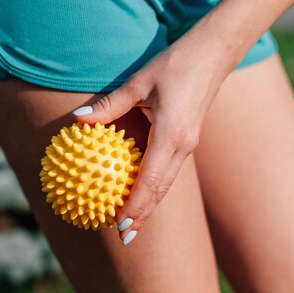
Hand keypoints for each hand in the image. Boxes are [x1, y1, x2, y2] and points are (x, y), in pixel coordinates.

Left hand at [72, 31, 233, 244]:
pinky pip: (168, 171)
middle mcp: (183, 146)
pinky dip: (154, 188)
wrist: (215, 54)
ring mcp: (188, 145)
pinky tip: (141, 193)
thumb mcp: (139, 82)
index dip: (136, 207)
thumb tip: (78, 120)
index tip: (121, 227)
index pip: (150, 182)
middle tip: (124, 238)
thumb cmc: (177, 64)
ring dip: (150, 206)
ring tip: (132, 224)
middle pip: (161, 191)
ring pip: (166, 184)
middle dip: (144, 217)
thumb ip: (109, 105)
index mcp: (171, 136)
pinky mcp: (188, 140)